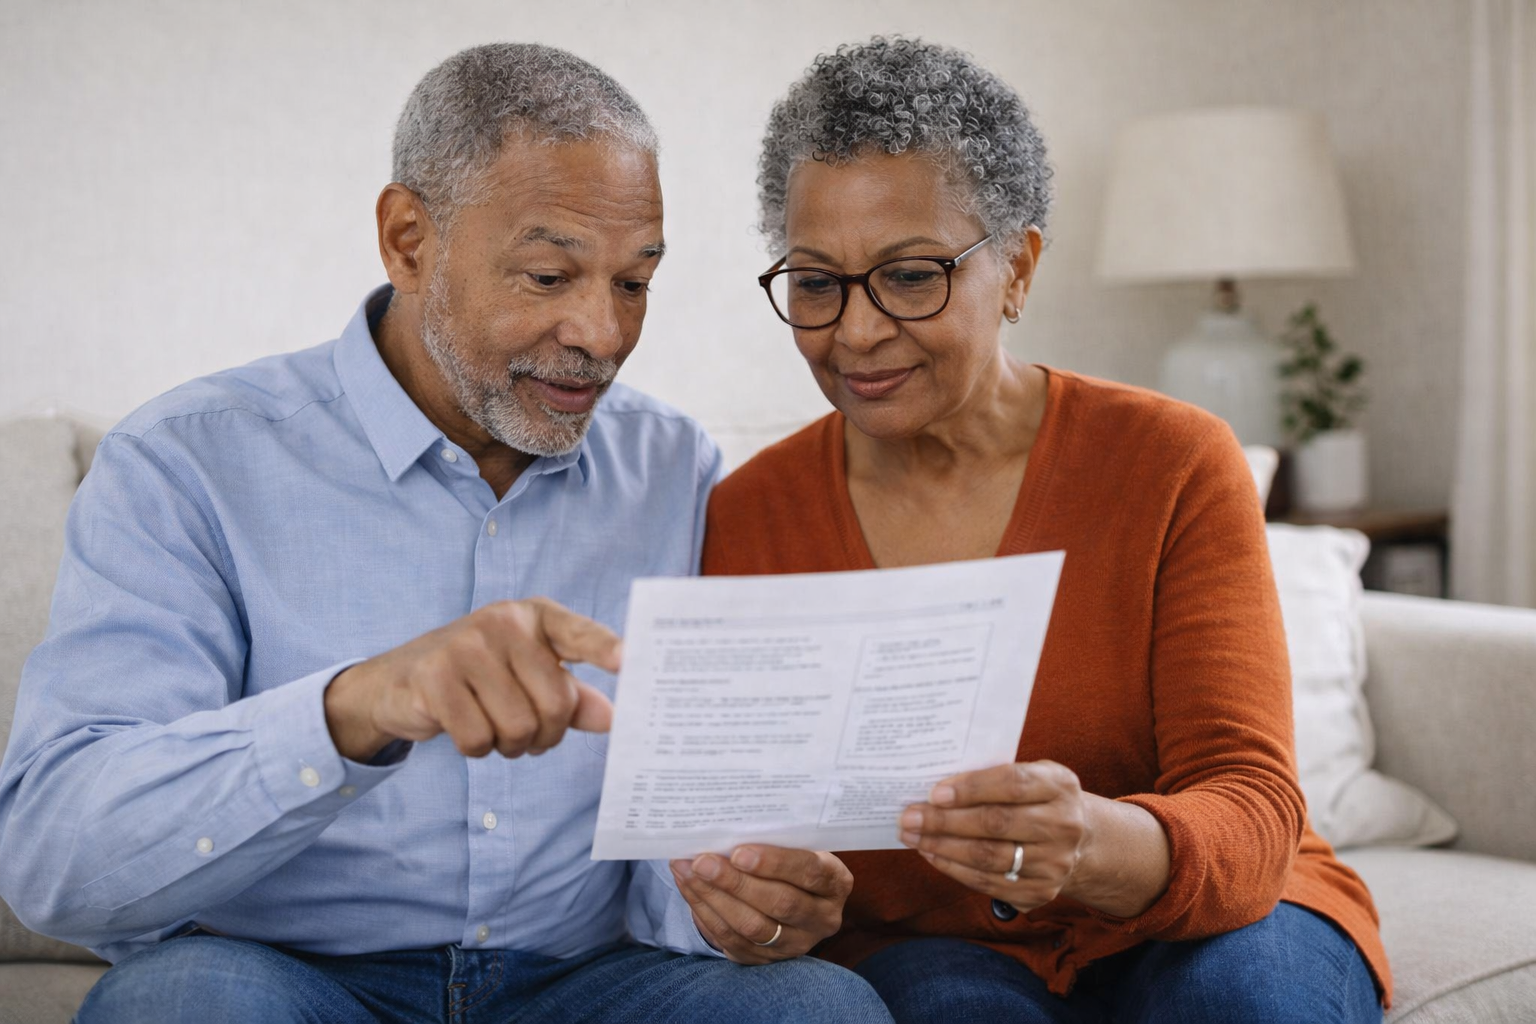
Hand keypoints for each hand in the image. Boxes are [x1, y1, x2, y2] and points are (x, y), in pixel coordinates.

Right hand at [324, 597, 620, 761]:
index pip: (578, 632)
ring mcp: (465, 646)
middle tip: (529, 736)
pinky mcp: (434, 678)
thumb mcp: (528, 677)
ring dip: (511, 746)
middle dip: (546, 736)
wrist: (398, 680)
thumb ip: (572, 697)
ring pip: (518, 727)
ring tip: (496, 730)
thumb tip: (612, 718)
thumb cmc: (479, 677)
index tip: (630, 661)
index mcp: (534, 616)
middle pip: (553, 705)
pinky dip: (478, 749)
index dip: (604, 648)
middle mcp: (503, 623)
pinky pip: (478, 739)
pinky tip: (467, 730)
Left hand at [669, 846, 851, 963]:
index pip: (809, 872)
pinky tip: (690, 890)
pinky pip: (733, 941)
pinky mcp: (768, 959)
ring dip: (714, 898)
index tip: (739, 852)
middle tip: (702, 861)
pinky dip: (707, 915)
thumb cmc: (791, 859)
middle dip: (735, 882)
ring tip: (687, 872)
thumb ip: (775, 839)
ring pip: (753, 927)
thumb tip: (728, 825)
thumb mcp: (797, 846)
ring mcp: (796, 943)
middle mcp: (822, 918)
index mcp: (835, 882)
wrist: (793, 894)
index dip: (774, 863)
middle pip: (779, 903)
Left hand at [899, 760, 1088, 913]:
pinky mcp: (1041, 892)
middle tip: (909, 816)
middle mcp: (1064, 826)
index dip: (971, 788)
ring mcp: (1055, 864)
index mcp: (1061, 786)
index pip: (1012, 784)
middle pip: (995, 824)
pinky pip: (987, 882)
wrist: (1078, 841)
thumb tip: (936, 788)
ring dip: (942, 846)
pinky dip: (953, 868)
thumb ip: (993, 775)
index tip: (934, 793)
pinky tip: (932, 854)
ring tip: (913, 835)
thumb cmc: (1037, 798)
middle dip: (945, 821)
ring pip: (988, 857)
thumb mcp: (1031, 775)